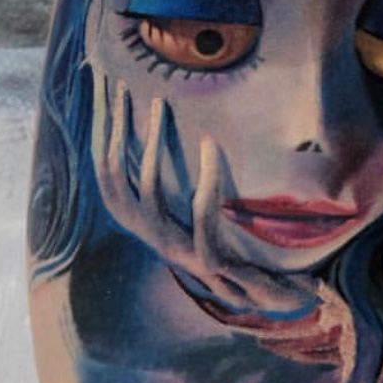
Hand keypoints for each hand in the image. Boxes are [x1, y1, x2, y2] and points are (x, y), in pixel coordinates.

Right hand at [90, 68, 324, 331]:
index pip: (110, 172)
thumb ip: (192, 181)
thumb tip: (189, 130)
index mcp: (150, 226)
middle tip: (121, 87)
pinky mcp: (211, 261)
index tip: (107, 88)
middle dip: (113, 128)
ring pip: (147, 193)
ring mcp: (180, 252)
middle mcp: (155, 239)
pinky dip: (205, 180)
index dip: (104, 133)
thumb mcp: (211, 211)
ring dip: (151, 144)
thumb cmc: (247, 250)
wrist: (278, 296)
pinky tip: (210, 145)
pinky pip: (201, 216)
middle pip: (115, 178)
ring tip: (160, 104)